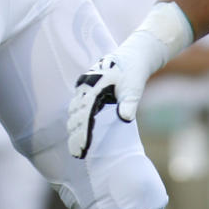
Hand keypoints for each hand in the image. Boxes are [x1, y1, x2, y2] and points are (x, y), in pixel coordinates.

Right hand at [67, 35, 160, 157]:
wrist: (133, 56)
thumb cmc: (134, 72)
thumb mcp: (134, 87)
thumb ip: (129, 103)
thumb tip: (125, 118)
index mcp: (93, 86)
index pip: (84, 115)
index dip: (82, 134)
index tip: (82, 149)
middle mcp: (85, 85)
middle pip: (75, 114)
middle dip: (75, 133)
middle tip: (77, 152)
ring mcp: (84, 85)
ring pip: (74, 110)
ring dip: (74, 126)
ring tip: (77, 145)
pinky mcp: (87, 87)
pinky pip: (78, 105)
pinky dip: (78, 118)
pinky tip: (80, 129)